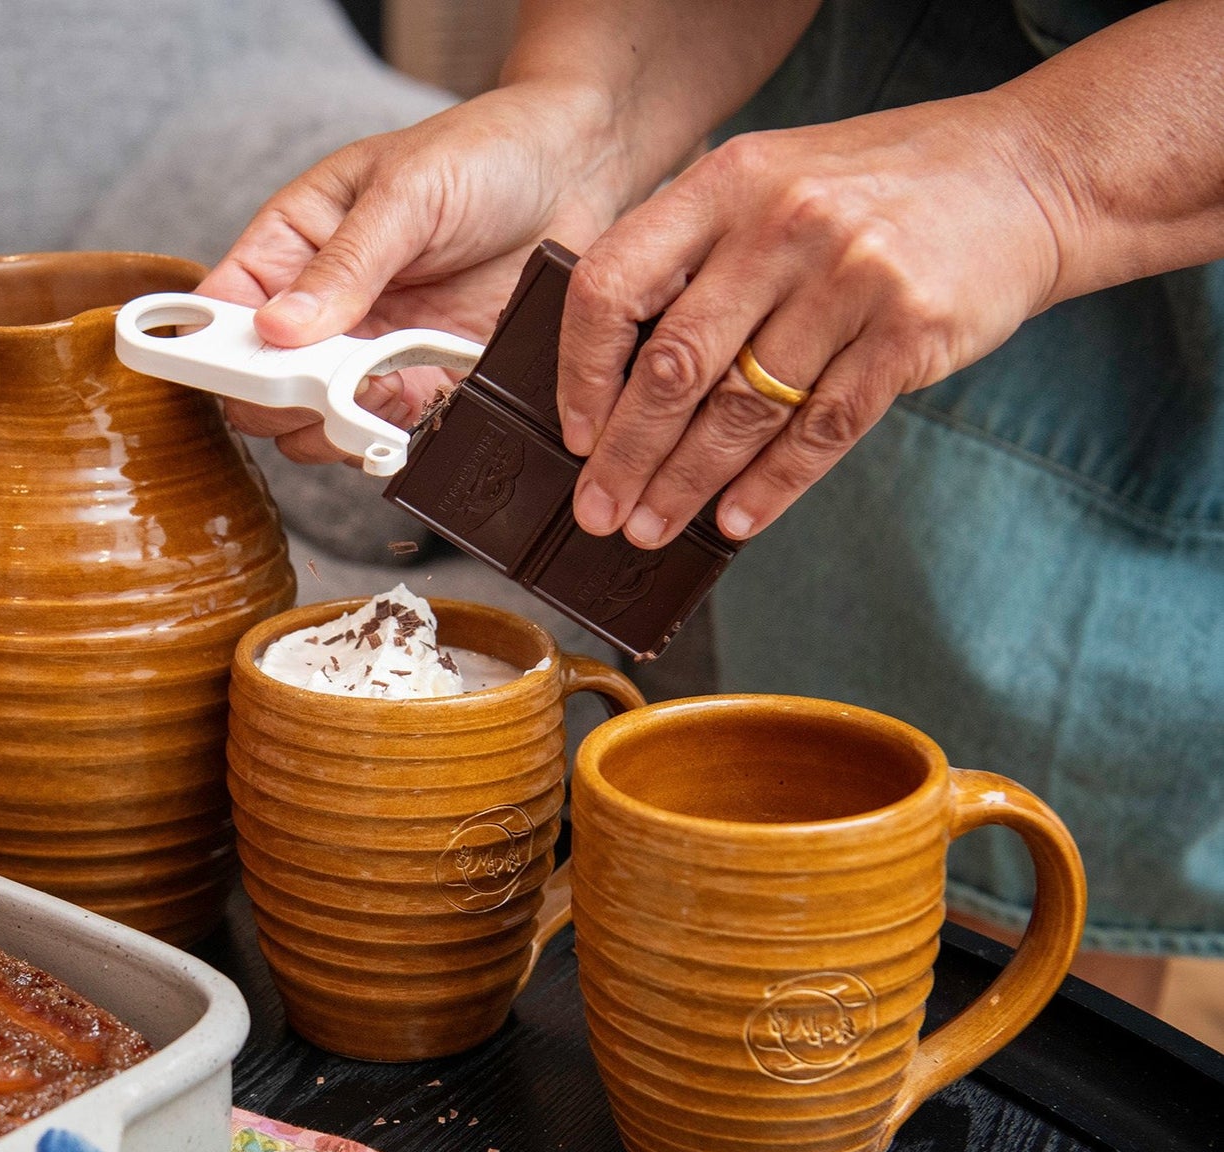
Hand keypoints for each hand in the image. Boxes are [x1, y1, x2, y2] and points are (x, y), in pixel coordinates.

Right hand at [197, 81, 623, 466]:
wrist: (578, 176)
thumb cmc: (484, 156)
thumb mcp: (405, 195)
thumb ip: (345, 265)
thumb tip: (277, 330)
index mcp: (294, 245)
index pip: (223, 310)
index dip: (217, 348)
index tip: (247, 366)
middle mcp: (324, 309)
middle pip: (261, 387)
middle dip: (280, 399)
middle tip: (320, 386)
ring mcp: (371, 355)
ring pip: (315, 425)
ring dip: (334, 426)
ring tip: (374, 393)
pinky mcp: (425, 387)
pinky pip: (385, 435)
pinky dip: (389, 439)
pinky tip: (412, 414)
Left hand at [559, 91, 1063, 546]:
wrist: (1027, 172)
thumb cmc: (878, 189)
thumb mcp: (772, 182)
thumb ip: (700, 256)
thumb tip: (621, 378)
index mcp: (726, 182)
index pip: (615, 285)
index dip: (582, 372)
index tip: (574, 435)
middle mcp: (781, 224)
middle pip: (674, 365)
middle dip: (626, 456)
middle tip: (599, 514)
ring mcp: (850, 277)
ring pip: (743, 408)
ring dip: (687, 484)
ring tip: (651, 530)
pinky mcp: (908, 331)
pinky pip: (821, 429)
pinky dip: (772, 486)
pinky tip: (736, 522)